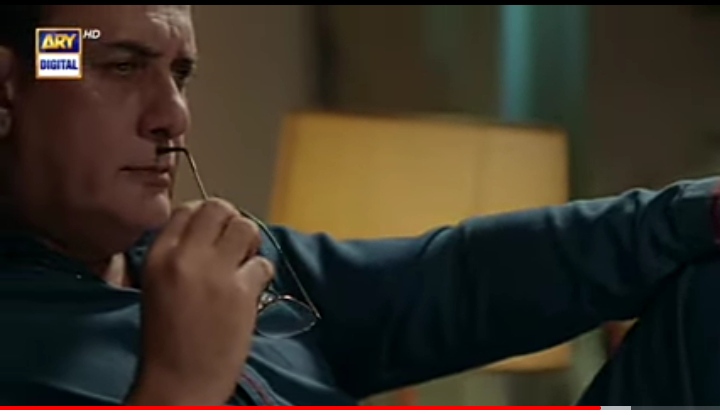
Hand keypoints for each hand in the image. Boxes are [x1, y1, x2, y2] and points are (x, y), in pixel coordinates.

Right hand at [127, 198, 273, 405]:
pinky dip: (262, 275)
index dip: (206, 218)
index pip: (187, 210)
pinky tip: (251, 291)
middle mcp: (185, 258)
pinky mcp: (241, 292)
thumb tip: (205, 235)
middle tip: (233, 245)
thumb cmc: (166, 342)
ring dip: (250, 243)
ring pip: (246, 227)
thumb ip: (176, 256)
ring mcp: (215, 273)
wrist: (179, 382)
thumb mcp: (156, 287)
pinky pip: (263, 264)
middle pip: (218, 208)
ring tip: (243, 264)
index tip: (213, 233)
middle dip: (231, 222)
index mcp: (158, 257)